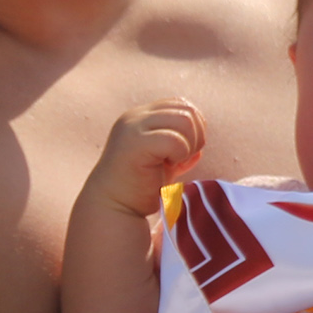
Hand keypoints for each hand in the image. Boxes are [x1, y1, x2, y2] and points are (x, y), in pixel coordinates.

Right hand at [84, 99, 206, 218]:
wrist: (113, 207)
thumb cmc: (138, 189)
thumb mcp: (163, 165)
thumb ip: (179, 151)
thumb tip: (200, 149)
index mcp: (141, 117)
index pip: (181, 104)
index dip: (195, 126)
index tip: (185, 152)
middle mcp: (135, 117)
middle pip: (187, 110)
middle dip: (196, 136)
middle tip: (183, 158)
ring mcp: (133, 127)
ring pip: (185, 120)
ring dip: (189, 144)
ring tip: (175, 161)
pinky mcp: (135, 143)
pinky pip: (175, 139)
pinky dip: (181, 154)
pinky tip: (169, 166)